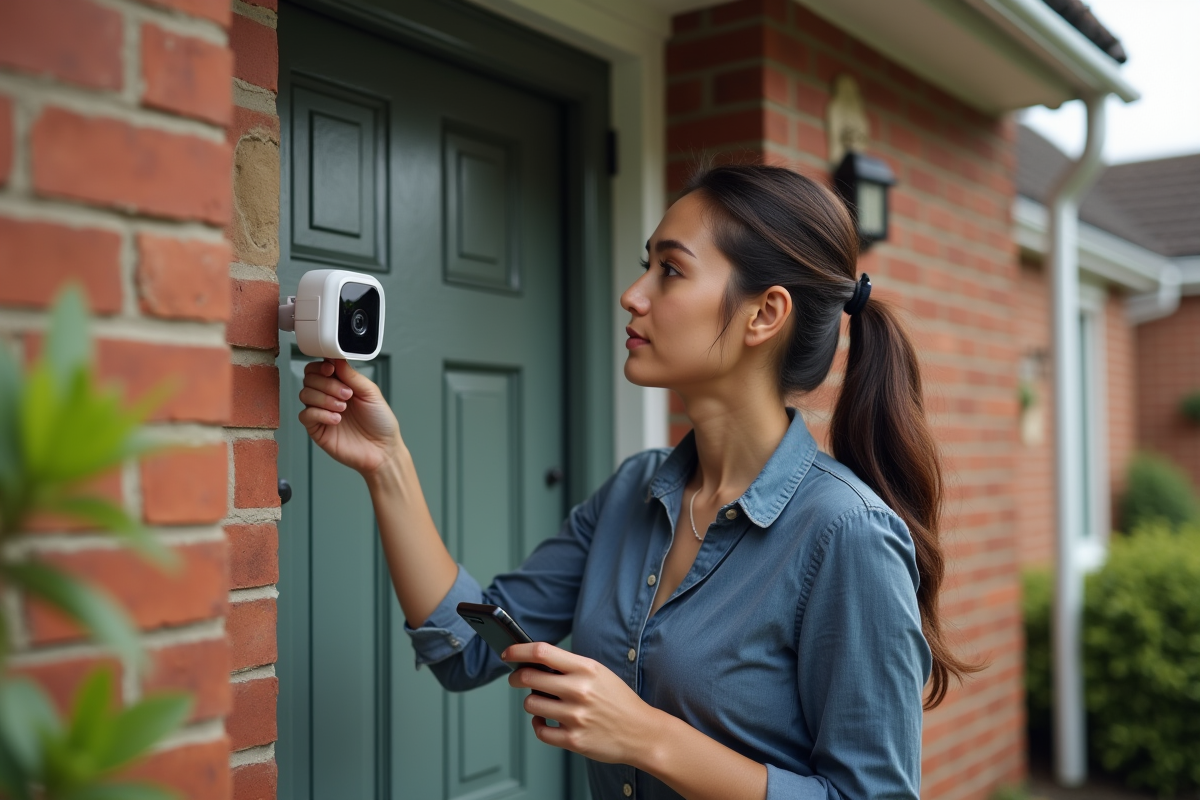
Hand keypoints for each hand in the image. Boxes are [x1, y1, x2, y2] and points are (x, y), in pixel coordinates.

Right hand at [298, 359, 401, 475]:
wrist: (383, 449)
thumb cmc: (380, 422)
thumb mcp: (371, 393)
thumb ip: (352, 375)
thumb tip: (335, 359)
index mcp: (341, 385)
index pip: (319, 368)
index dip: (321, 366)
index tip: (330, 369)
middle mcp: (328, 397)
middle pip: (309, 379)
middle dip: (327, 384)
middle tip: (347, 395)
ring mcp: (321, 413)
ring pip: (305, 394)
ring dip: (324, 398)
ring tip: (343, 408)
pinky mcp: (317, 429)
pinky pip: (306, 415)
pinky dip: (320, 414)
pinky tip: (336, 419)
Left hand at [503, 642, 665, 767]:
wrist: (642, 733)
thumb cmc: (618, 701)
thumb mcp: (599, 674)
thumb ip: (569, 667)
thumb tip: (533, 662)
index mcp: (587, 669)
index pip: (542, 652)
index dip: (519, 650)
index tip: (507, 652)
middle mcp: (580, 690)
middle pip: (529, 677)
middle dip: (516, 677)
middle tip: (517, 678)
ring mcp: (576, 717)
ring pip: (531, 704)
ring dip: (532, 702)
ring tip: (543, 702)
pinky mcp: (573, 740)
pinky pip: (539, 730)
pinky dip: (538, 724)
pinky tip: (546, 720)